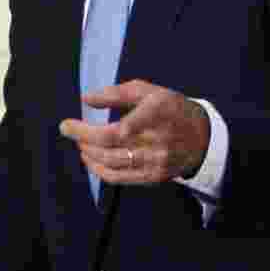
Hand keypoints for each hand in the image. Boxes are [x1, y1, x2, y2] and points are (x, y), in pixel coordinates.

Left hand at [59, 80, 210, 184]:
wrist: (202, 137)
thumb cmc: (171, 109)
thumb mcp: (150, 92)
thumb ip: (118, 93)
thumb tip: (86, 99)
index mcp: (158, 112)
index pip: (121, 127)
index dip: (89, 130)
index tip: (67, 124)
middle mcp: (158, 139)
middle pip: (111, 146)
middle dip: (83, 138)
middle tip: (69, 130)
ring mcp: (156, 161)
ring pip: (112, 163)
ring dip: (88, 154)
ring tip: (81, 144)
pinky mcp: (153, 176)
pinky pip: (118, 178)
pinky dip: (98, 170)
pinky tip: (91, 160)